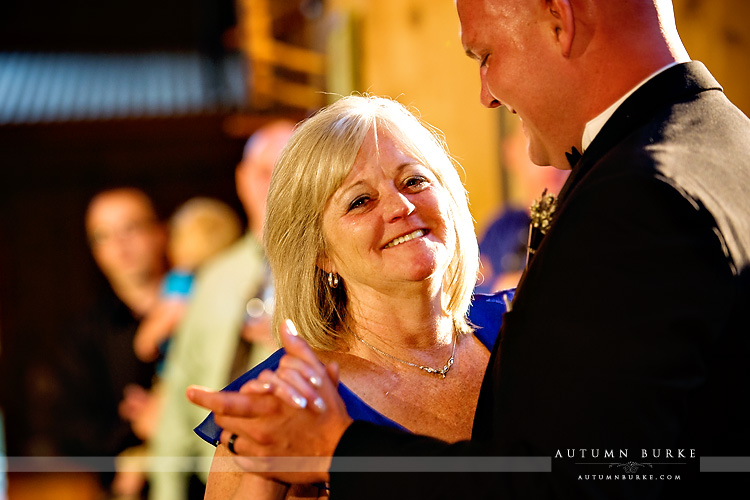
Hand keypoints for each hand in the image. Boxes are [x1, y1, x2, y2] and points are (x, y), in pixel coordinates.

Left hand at [186, 319, 353, 483]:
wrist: (341, 451)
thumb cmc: (328, 412)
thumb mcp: (316, 376)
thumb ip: (297, 350)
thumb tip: (285, 325)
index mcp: (269, 405)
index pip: (224, 402)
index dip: (205, 397)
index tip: (189, 392)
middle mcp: (259, 430)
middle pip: (223, 419)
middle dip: (224, 409)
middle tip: (235, 405)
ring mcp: (261, 451)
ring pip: (231, 437)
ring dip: (237, 428)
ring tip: (254, 423)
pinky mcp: (264, 468)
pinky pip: (242, 456)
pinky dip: (247, 447)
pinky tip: (263, 441)